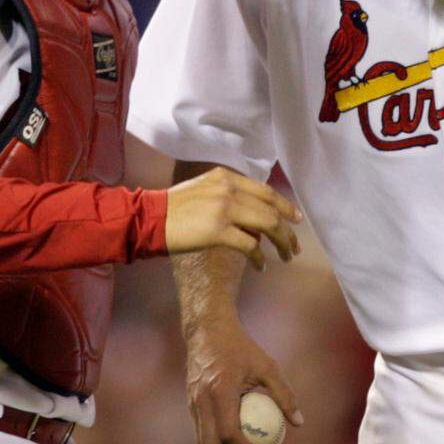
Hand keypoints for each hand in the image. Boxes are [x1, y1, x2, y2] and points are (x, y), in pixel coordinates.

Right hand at [165, 166, 301, 271]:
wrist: (148, 218)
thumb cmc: (173, 209)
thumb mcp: (203, 190)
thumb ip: (228, 195)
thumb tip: (254, 217)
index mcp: (225, 177)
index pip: (265, 191)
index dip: (284, 205)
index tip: (295, 219)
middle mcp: (228, 189)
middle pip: (271, 209)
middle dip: (287, 230)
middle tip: (295, 246)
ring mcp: (223, 209)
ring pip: (267, 226)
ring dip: (281, 243)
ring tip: (285, 256)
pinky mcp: (218, 231)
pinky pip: (250, 245)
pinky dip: (259, 258)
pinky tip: (260, 267)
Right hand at [185, 316, 302, 443]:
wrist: (207, 330)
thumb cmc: (242, 347)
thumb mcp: (268, 366)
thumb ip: (284, 394)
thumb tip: (299, 423)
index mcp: (219, 391)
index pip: (229, 434)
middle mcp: (201, 401)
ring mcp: (193, 404)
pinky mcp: (191, 404)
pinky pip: (203, 432)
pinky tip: (239, 442)